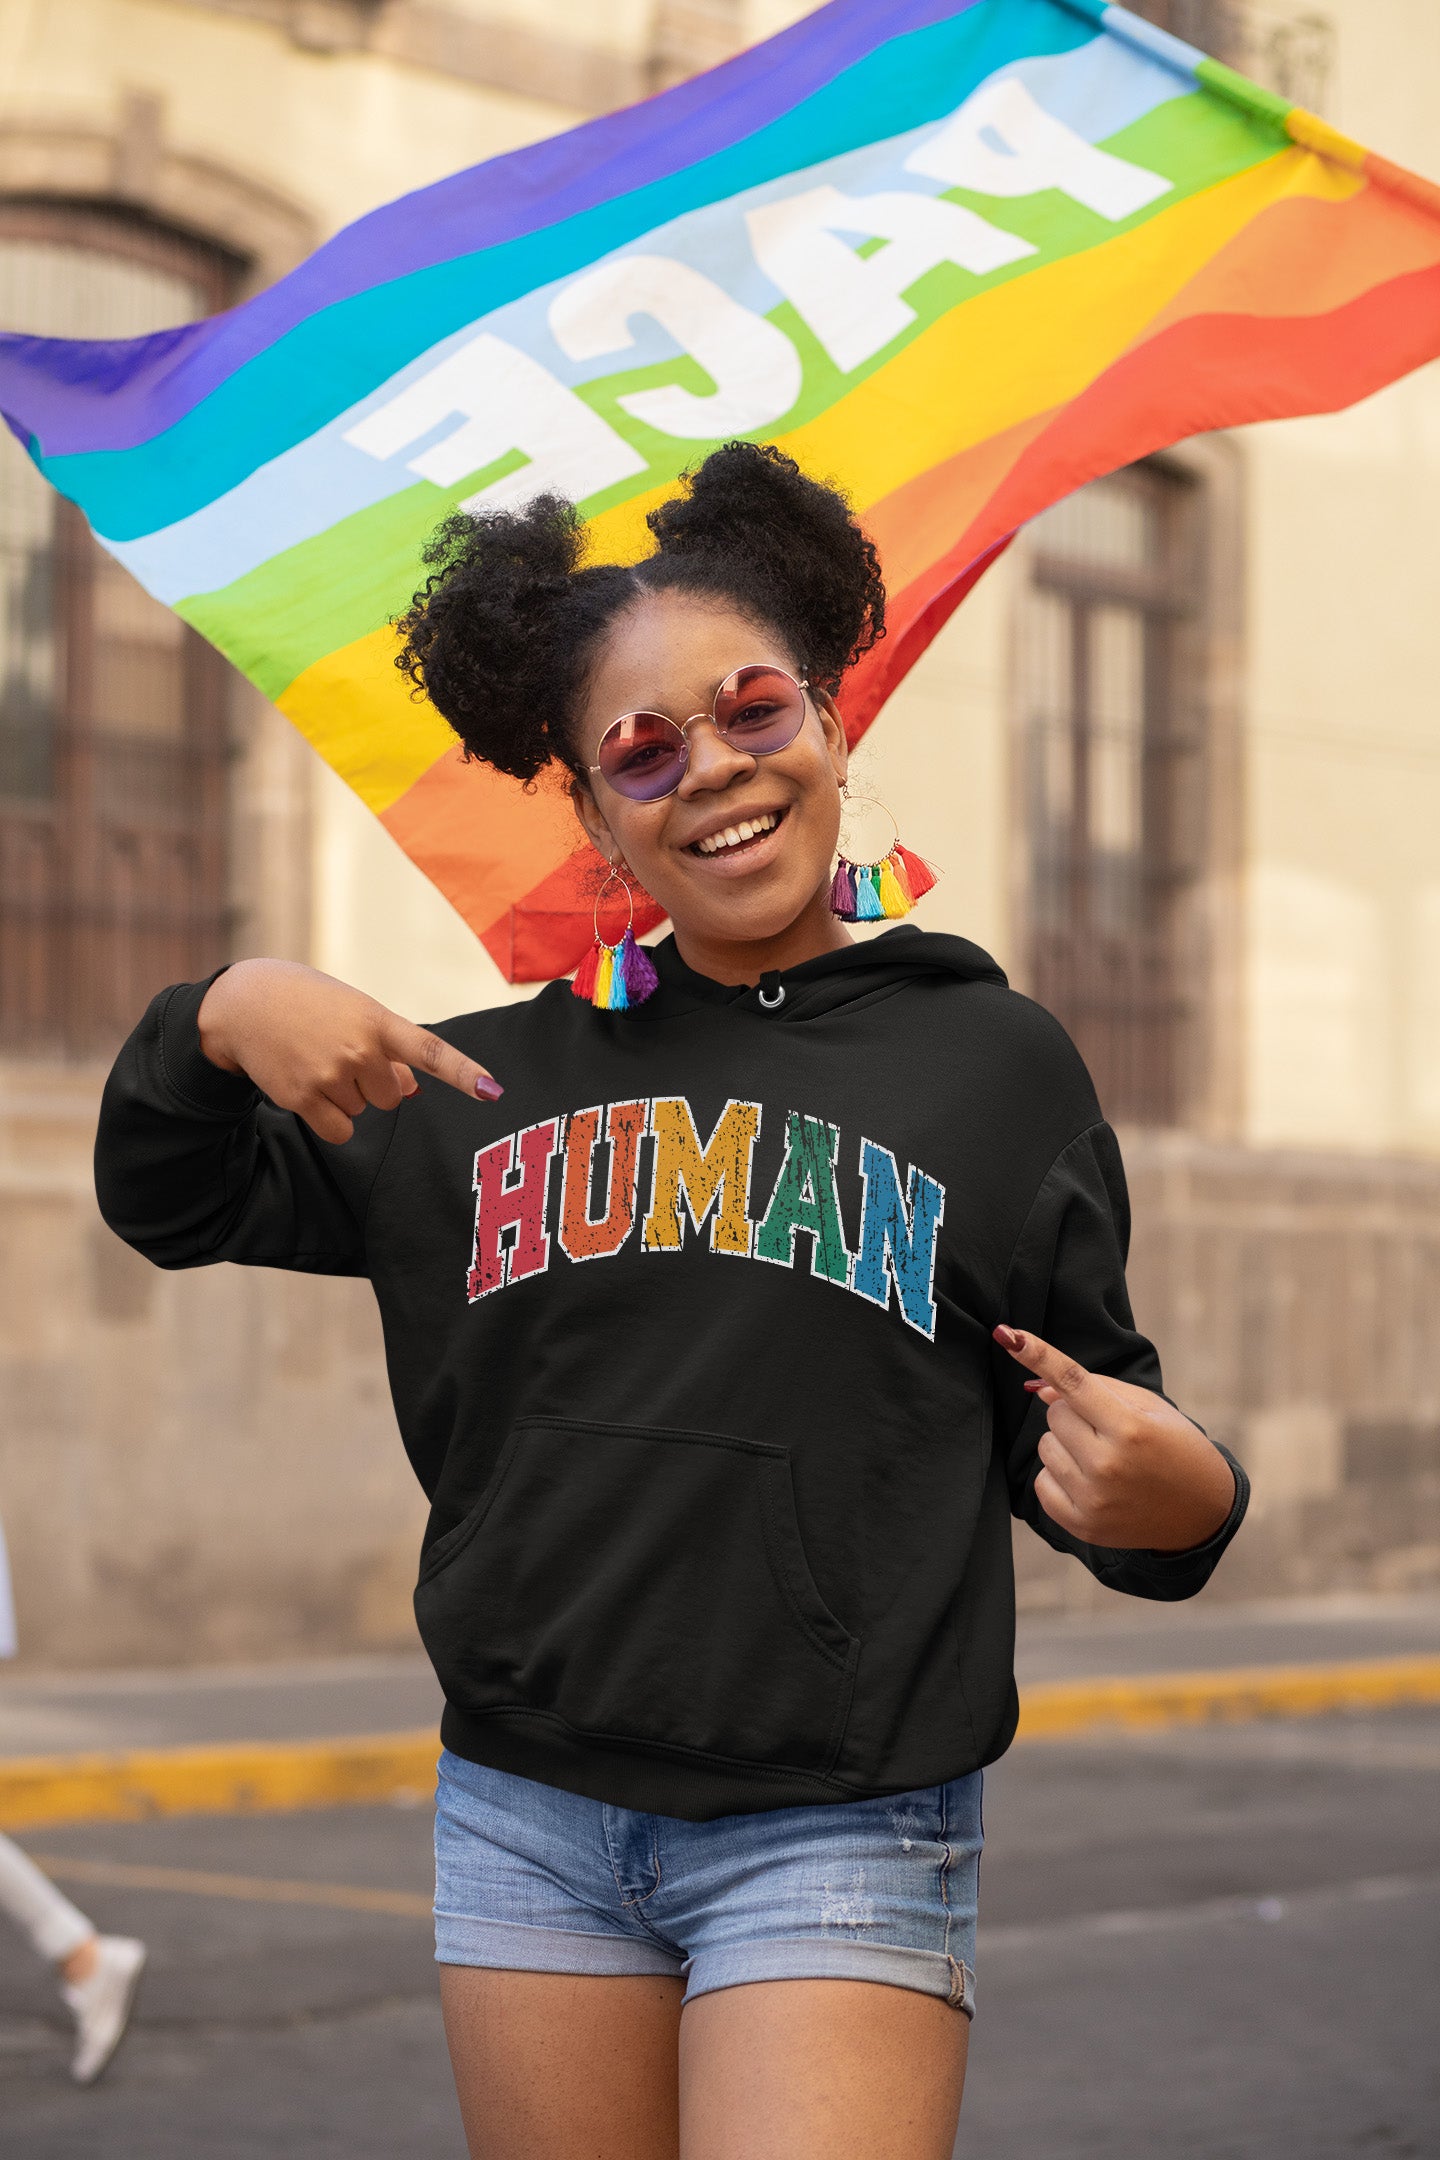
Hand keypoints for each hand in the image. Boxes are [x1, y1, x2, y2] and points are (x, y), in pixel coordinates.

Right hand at [198, 959, 501, 1144]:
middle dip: (373, 1084)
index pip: (430, 1051)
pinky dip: (330, 1119)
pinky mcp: (302, 1098)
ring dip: (346, 1097)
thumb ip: (390, 1050)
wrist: (245, 1004)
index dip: (463, 1073)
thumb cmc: (313, 1005)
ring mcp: (329, 1075)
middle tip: (341, 1055)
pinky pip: (339, 1131)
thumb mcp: (356, 1013)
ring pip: (364, 1113)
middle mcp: (358, 1049)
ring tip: (318, 1062)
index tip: (493, 1092)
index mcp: (378, 1021)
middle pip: (392, 1098)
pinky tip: (309, 1088)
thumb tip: (411, 1093)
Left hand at [993, 1325, 1235, 1553]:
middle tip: (1107, 1430)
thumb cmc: (1178, 1449)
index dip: (1037, 1355)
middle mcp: (1107, 1465)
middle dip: (1074, 1414)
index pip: (1072, 1382)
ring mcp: (1092, 1499)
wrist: (1202, 1512)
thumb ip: (1096, 1389)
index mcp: (1129, 1428)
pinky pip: (1042, 1483)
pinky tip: (1092, 1482)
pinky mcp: (1081, 1525)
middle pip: (1053, 1414)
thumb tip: (1039, 1387)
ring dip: (1065, 1445)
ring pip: (1044, 1446)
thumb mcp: (1150, 1408)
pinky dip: (1059, 1477)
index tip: (1007, 1335)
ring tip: (1103, 1457)